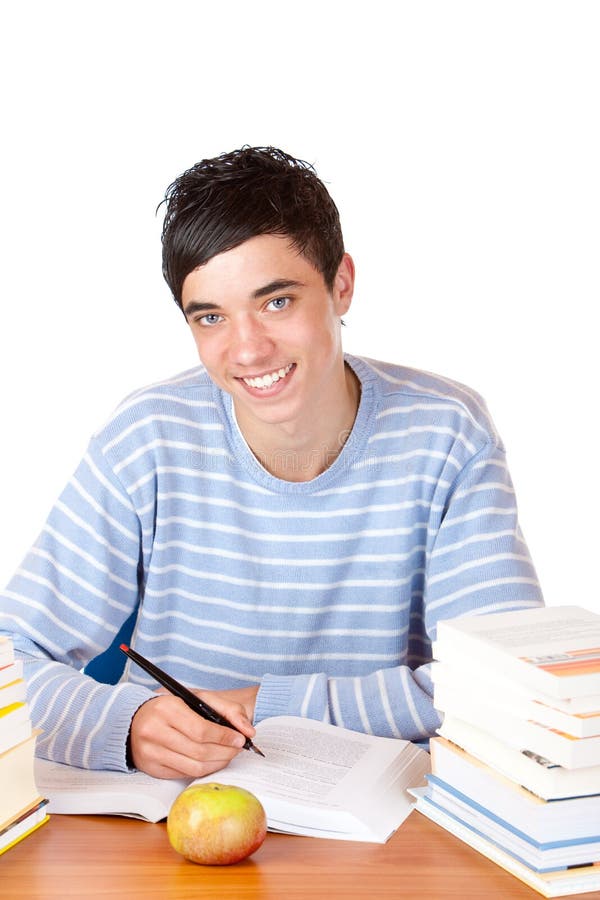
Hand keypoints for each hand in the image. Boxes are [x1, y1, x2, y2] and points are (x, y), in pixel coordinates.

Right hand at [129, 685, 258, 779]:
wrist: (136, 718)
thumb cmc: (172, 707)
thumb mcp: (197, 697)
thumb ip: (227, 710)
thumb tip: (249, 731)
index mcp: (166, 709)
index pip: (201, 730)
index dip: (224, 737)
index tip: (240, 739)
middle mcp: (154, 731)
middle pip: (199, 751)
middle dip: (225, 752)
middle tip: (238, 749)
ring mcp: (151, 752)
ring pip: (193, 767)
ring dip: (217, 763)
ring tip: (228, 755)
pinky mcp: (151, 768)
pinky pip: (184, 774)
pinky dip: (203, 770)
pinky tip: (212, 761)